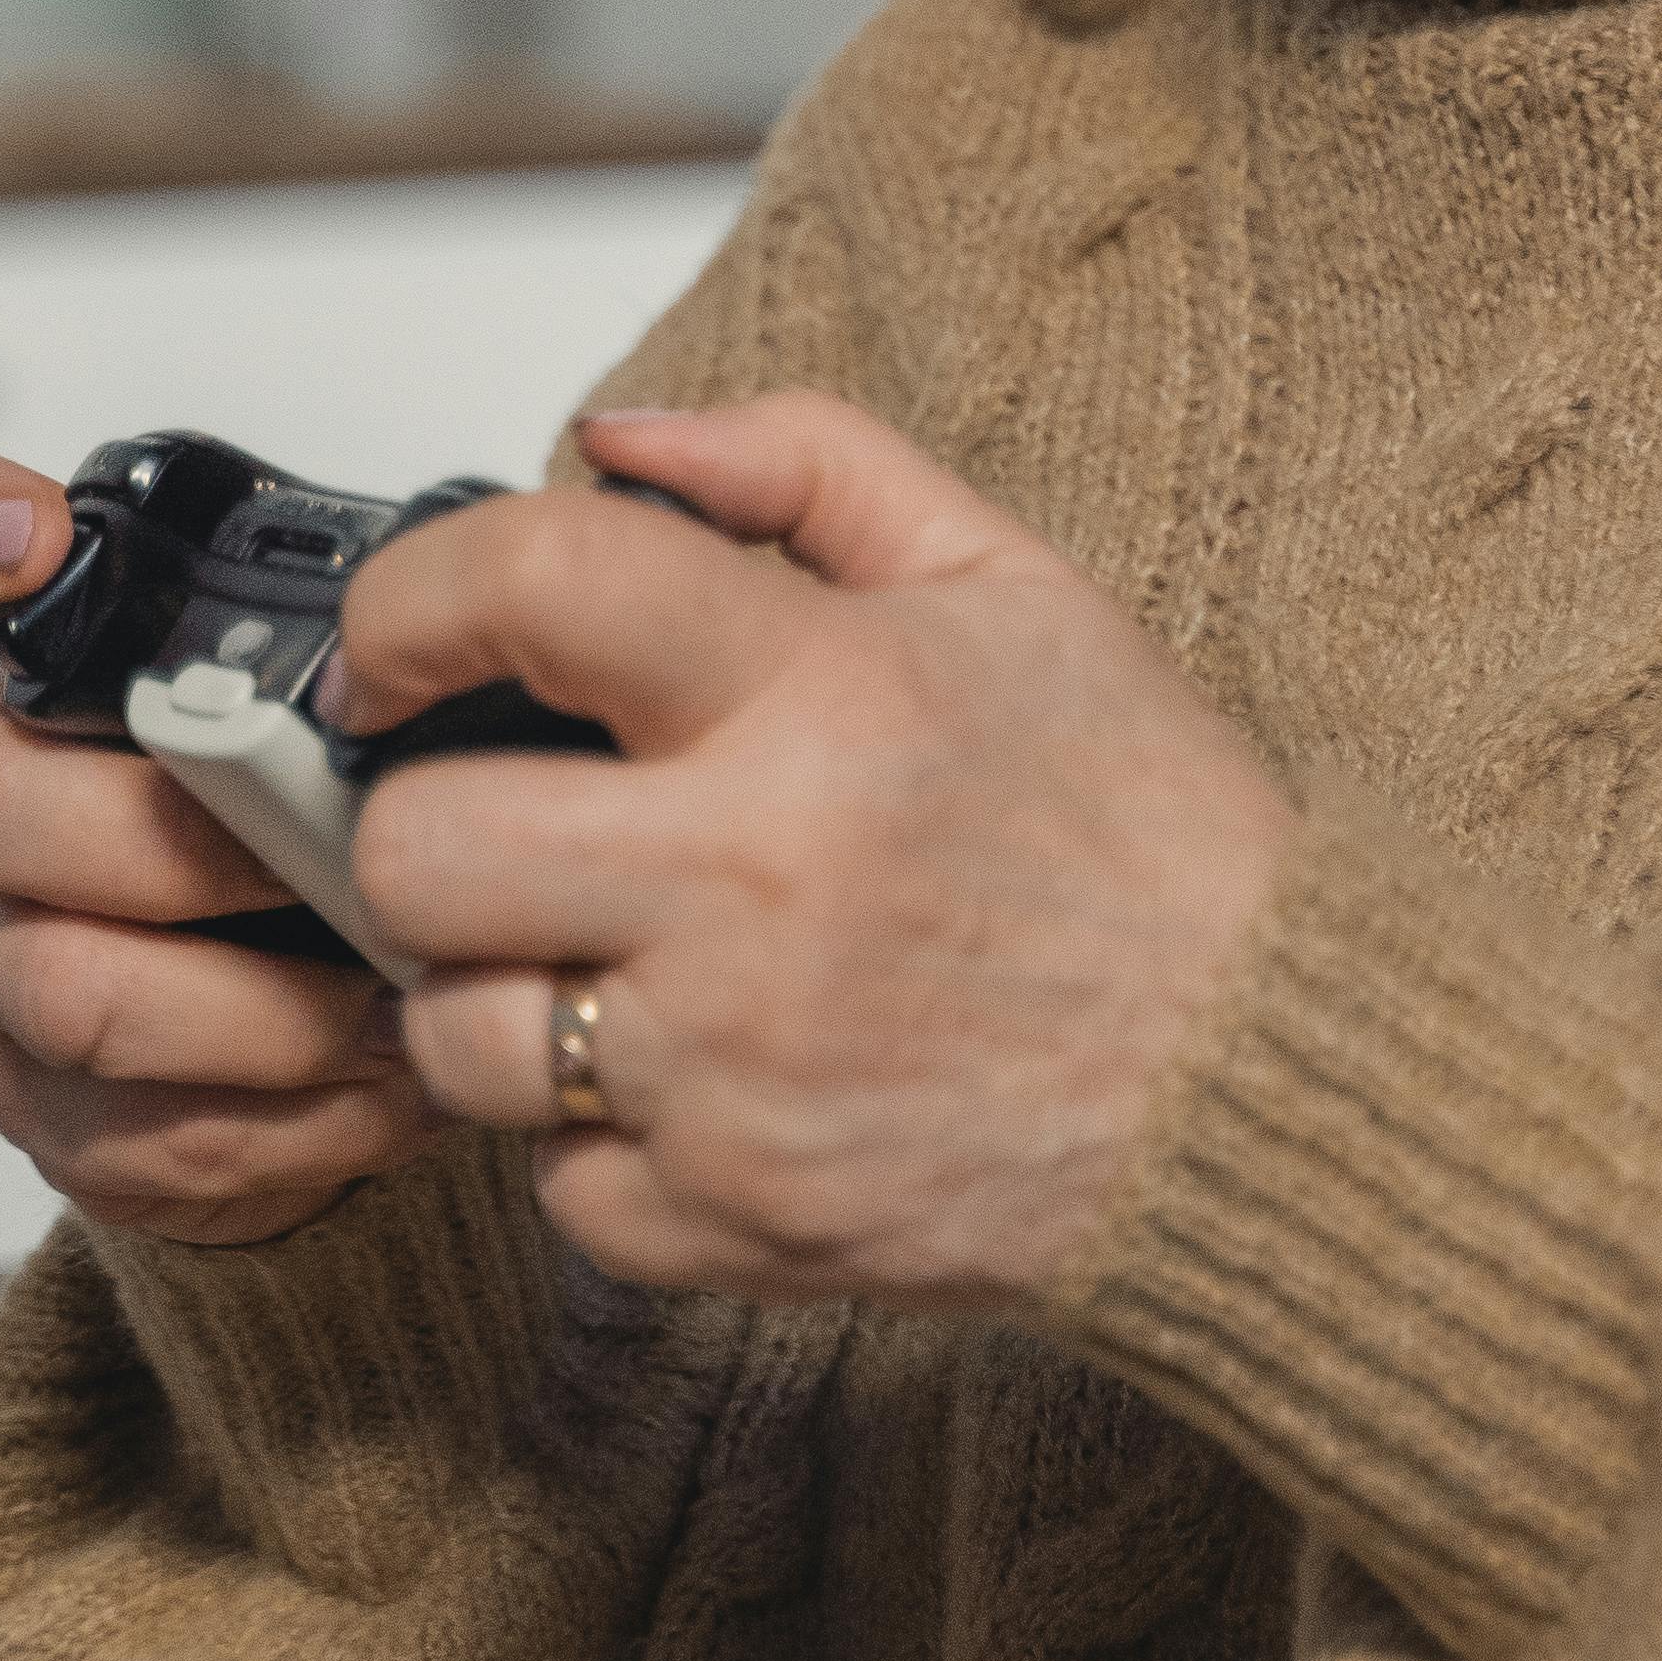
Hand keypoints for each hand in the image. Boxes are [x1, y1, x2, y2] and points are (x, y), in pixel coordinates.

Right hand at [0, 452, 441, 1244]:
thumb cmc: (362, 833)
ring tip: (394, 1008)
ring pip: (68, 990)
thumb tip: (435, 610)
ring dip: (259, 1014)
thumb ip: (364, 654)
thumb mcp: (392, 717)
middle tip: (331, 867)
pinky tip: (381, 1090)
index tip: (30, 541)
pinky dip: (285, 1123)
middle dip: (178, 846)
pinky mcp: (50, 1112)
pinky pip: (133, 1134)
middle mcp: (1, 801)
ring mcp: (3, 961)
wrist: (362, 1025)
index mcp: (73, 668)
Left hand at [331, 392, 1296, 1308]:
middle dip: (432, 832)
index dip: (413, 606)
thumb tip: (617, 441)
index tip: (398, 652)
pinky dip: (602, 1139)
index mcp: (825, 695)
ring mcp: (733, 1069)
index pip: (529, 590)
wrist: (1262, 1089)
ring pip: (451, 1034)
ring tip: (615, 966)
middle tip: (509, 832)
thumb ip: (807, 465)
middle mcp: (759, 881)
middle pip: (417, 851)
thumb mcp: (1015, 584)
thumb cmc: (1149, 840)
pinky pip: (551, 1179)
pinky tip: (707, 1080)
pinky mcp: (733, 1219)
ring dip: (502, 994)